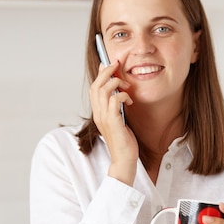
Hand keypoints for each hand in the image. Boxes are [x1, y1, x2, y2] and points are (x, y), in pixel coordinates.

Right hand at [89, 61, 137, 184]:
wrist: (124, 159)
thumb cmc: (123, 141)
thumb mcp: (118, 119)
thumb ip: (116, 106)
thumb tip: (119, 92)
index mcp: (98, 113)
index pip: (93, 88)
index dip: (100, 74)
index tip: (108, 64)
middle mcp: (98, 114)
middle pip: (96, 86)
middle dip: (107, 72)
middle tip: (117, 65)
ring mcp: (104, 118)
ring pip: (103, 90)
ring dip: (116, 83)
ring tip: (126, 86)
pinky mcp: (113, 122)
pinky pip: (115, 101)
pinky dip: (123, 96)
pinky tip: (129, 100)